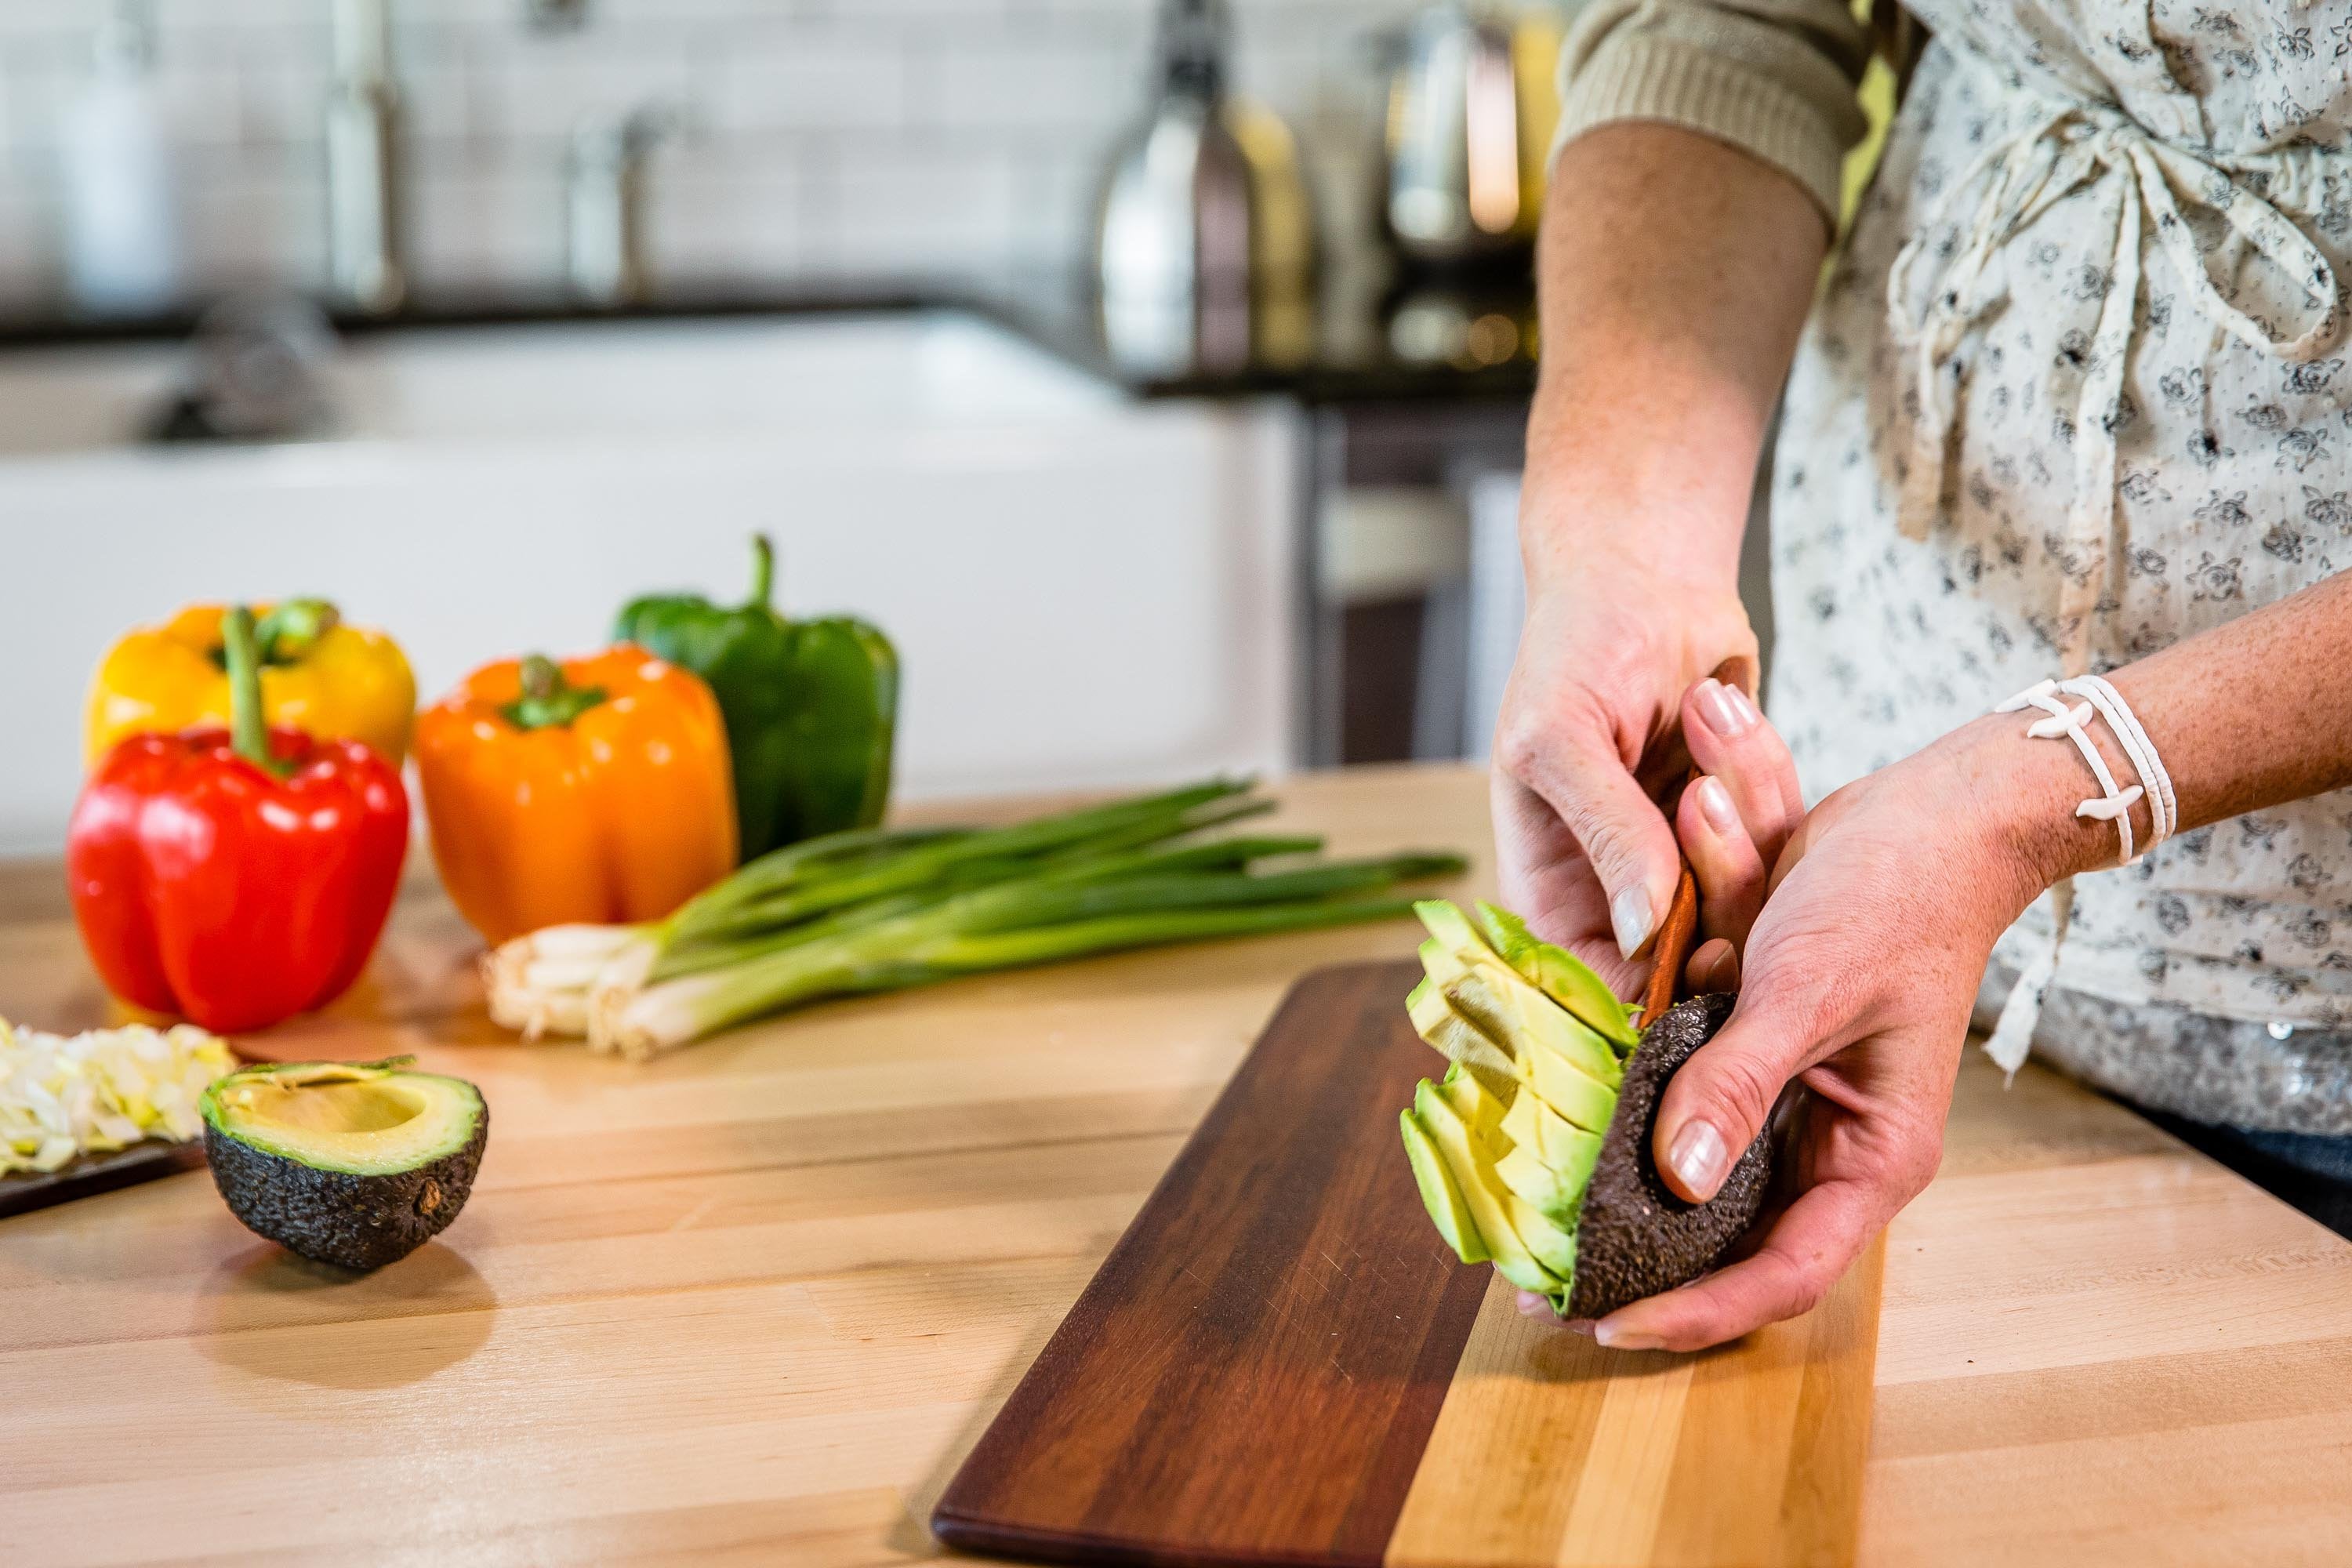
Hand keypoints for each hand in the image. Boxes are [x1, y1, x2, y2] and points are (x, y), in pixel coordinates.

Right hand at [1491, 542, 1757, 998]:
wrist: (1643, 574)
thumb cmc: (1576, 644)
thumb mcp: (1564, 736)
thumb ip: (1606, 834)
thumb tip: (1643, 934)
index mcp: (1553, 886)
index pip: (1593, 985)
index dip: (1647, 996)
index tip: (1704, 966)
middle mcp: (1618, 888)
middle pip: (1681, 960)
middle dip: (1717, 909)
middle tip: (1723, 835)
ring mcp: (1683, 860)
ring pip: (1742, 906)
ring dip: (1746, 828)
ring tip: (1709, 730)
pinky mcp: (1739, 828)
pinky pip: (1779, 852)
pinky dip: (1771, 793)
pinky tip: (1727, 718)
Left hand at [1584, 715, 2055, 1350]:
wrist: (1921, 811)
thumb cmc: (1892, 898)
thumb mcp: (1808, 989)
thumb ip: (1741, 1080)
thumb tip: (1679, 1175)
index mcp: (1869, 1156)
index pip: (1784, 1272)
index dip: (1698, 1309)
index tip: (1609, 1323)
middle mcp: (1825, 1143)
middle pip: (1725, 1241)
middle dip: (1638, 1266)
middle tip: (1542, 1287)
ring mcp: (1785, 1099)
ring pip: (1691, 1175)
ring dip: (1621, 1199)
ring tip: (1533, 1230)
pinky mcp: (1747, 1050)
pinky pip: (1681, 1094)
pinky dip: (1630, 1107)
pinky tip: (1558, 1131)